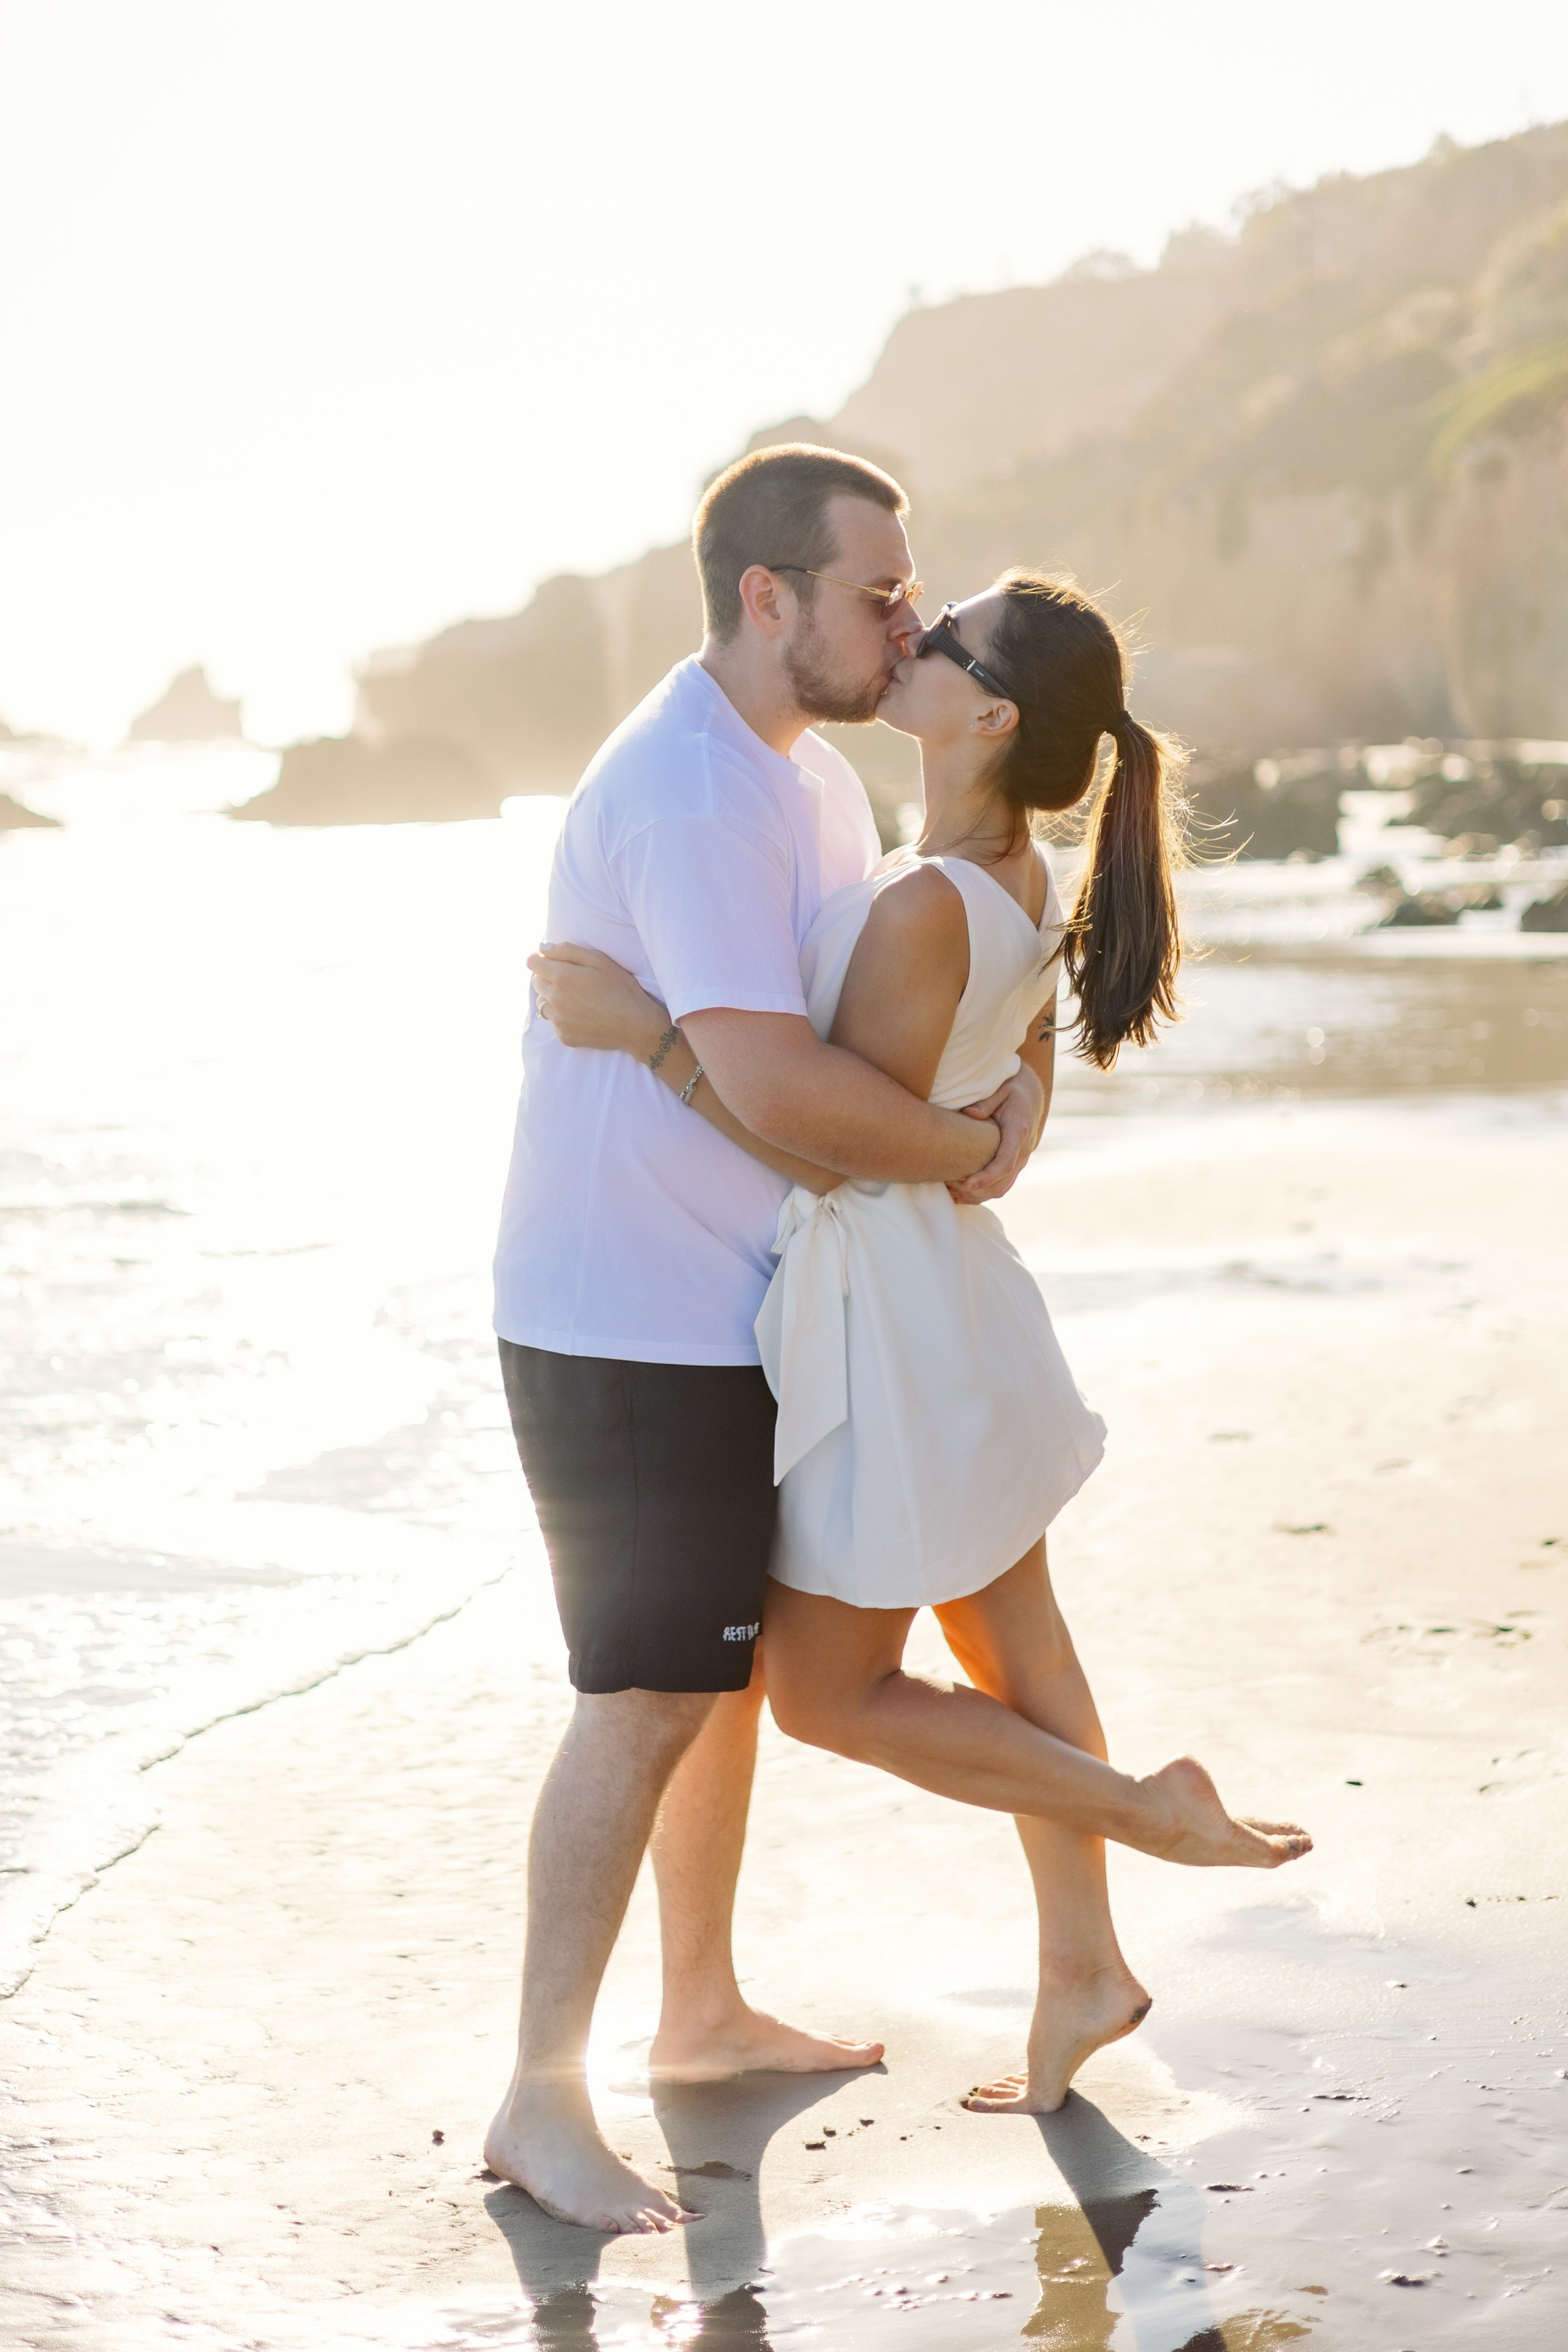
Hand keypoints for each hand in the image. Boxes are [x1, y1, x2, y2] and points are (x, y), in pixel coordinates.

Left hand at [528, 942, 670, 1055]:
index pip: (533, 963)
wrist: (635, 1025)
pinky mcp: (564, 1036)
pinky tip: (582, 1015)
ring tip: (575, 999)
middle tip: (570, 980)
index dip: (540, 959)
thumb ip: (567, 950)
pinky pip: (554, 1023)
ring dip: (552, 998)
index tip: (550, 960)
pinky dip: (562, 1017)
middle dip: (547, 977)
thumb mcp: (599, 959)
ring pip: (542, 1004)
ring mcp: (558, 1020)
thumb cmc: (620, 988)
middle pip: (536, 983)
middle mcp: (555, 999)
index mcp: (562, 977)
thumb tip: (543, 947)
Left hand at [946, 1064, 1046, 1203]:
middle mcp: (1023, 1151)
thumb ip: (986, 1102)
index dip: (986, 1177)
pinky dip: (982, 1194)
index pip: (1005, 1163)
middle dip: (976, 1190)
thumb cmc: (1013, 1091)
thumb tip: (969, 1113)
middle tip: (949, 1186)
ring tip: (951, 1191)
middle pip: (1002, 1182)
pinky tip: (960, 1193)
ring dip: (977, 1195)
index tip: (966, 1184)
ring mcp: (1020, 1161)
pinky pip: (1000, 1186)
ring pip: (1001, 1189)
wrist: (1032, 1096)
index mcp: (1019, 1133)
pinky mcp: (1014, 1165)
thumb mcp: (1001, 1089)